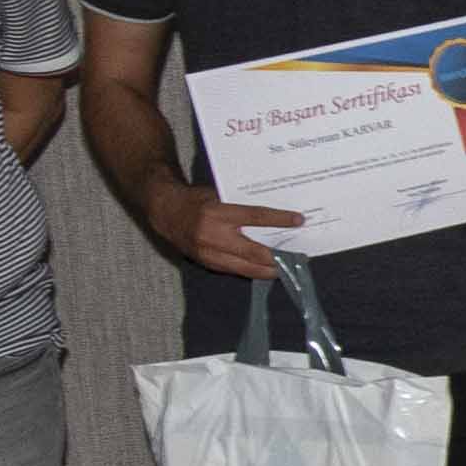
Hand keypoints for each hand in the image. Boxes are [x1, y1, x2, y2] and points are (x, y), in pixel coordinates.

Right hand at [149, 179, 306, 282]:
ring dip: (268, 270)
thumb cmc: (196, 200)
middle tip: (298, 257)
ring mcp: (209, 253)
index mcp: (217, 213)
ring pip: (246, 267)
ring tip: (287, 268)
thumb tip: (272, 215)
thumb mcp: (217, 195)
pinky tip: (265, 270)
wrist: (166, 213)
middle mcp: (212, 235)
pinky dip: (252, 271)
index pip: (254, 216)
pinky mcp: (207, 263)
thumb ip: (240, 206)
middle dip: (278, 257)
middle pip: (253, 251)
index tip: (299, 220)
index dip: (278, 219)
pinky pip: (235, 270)